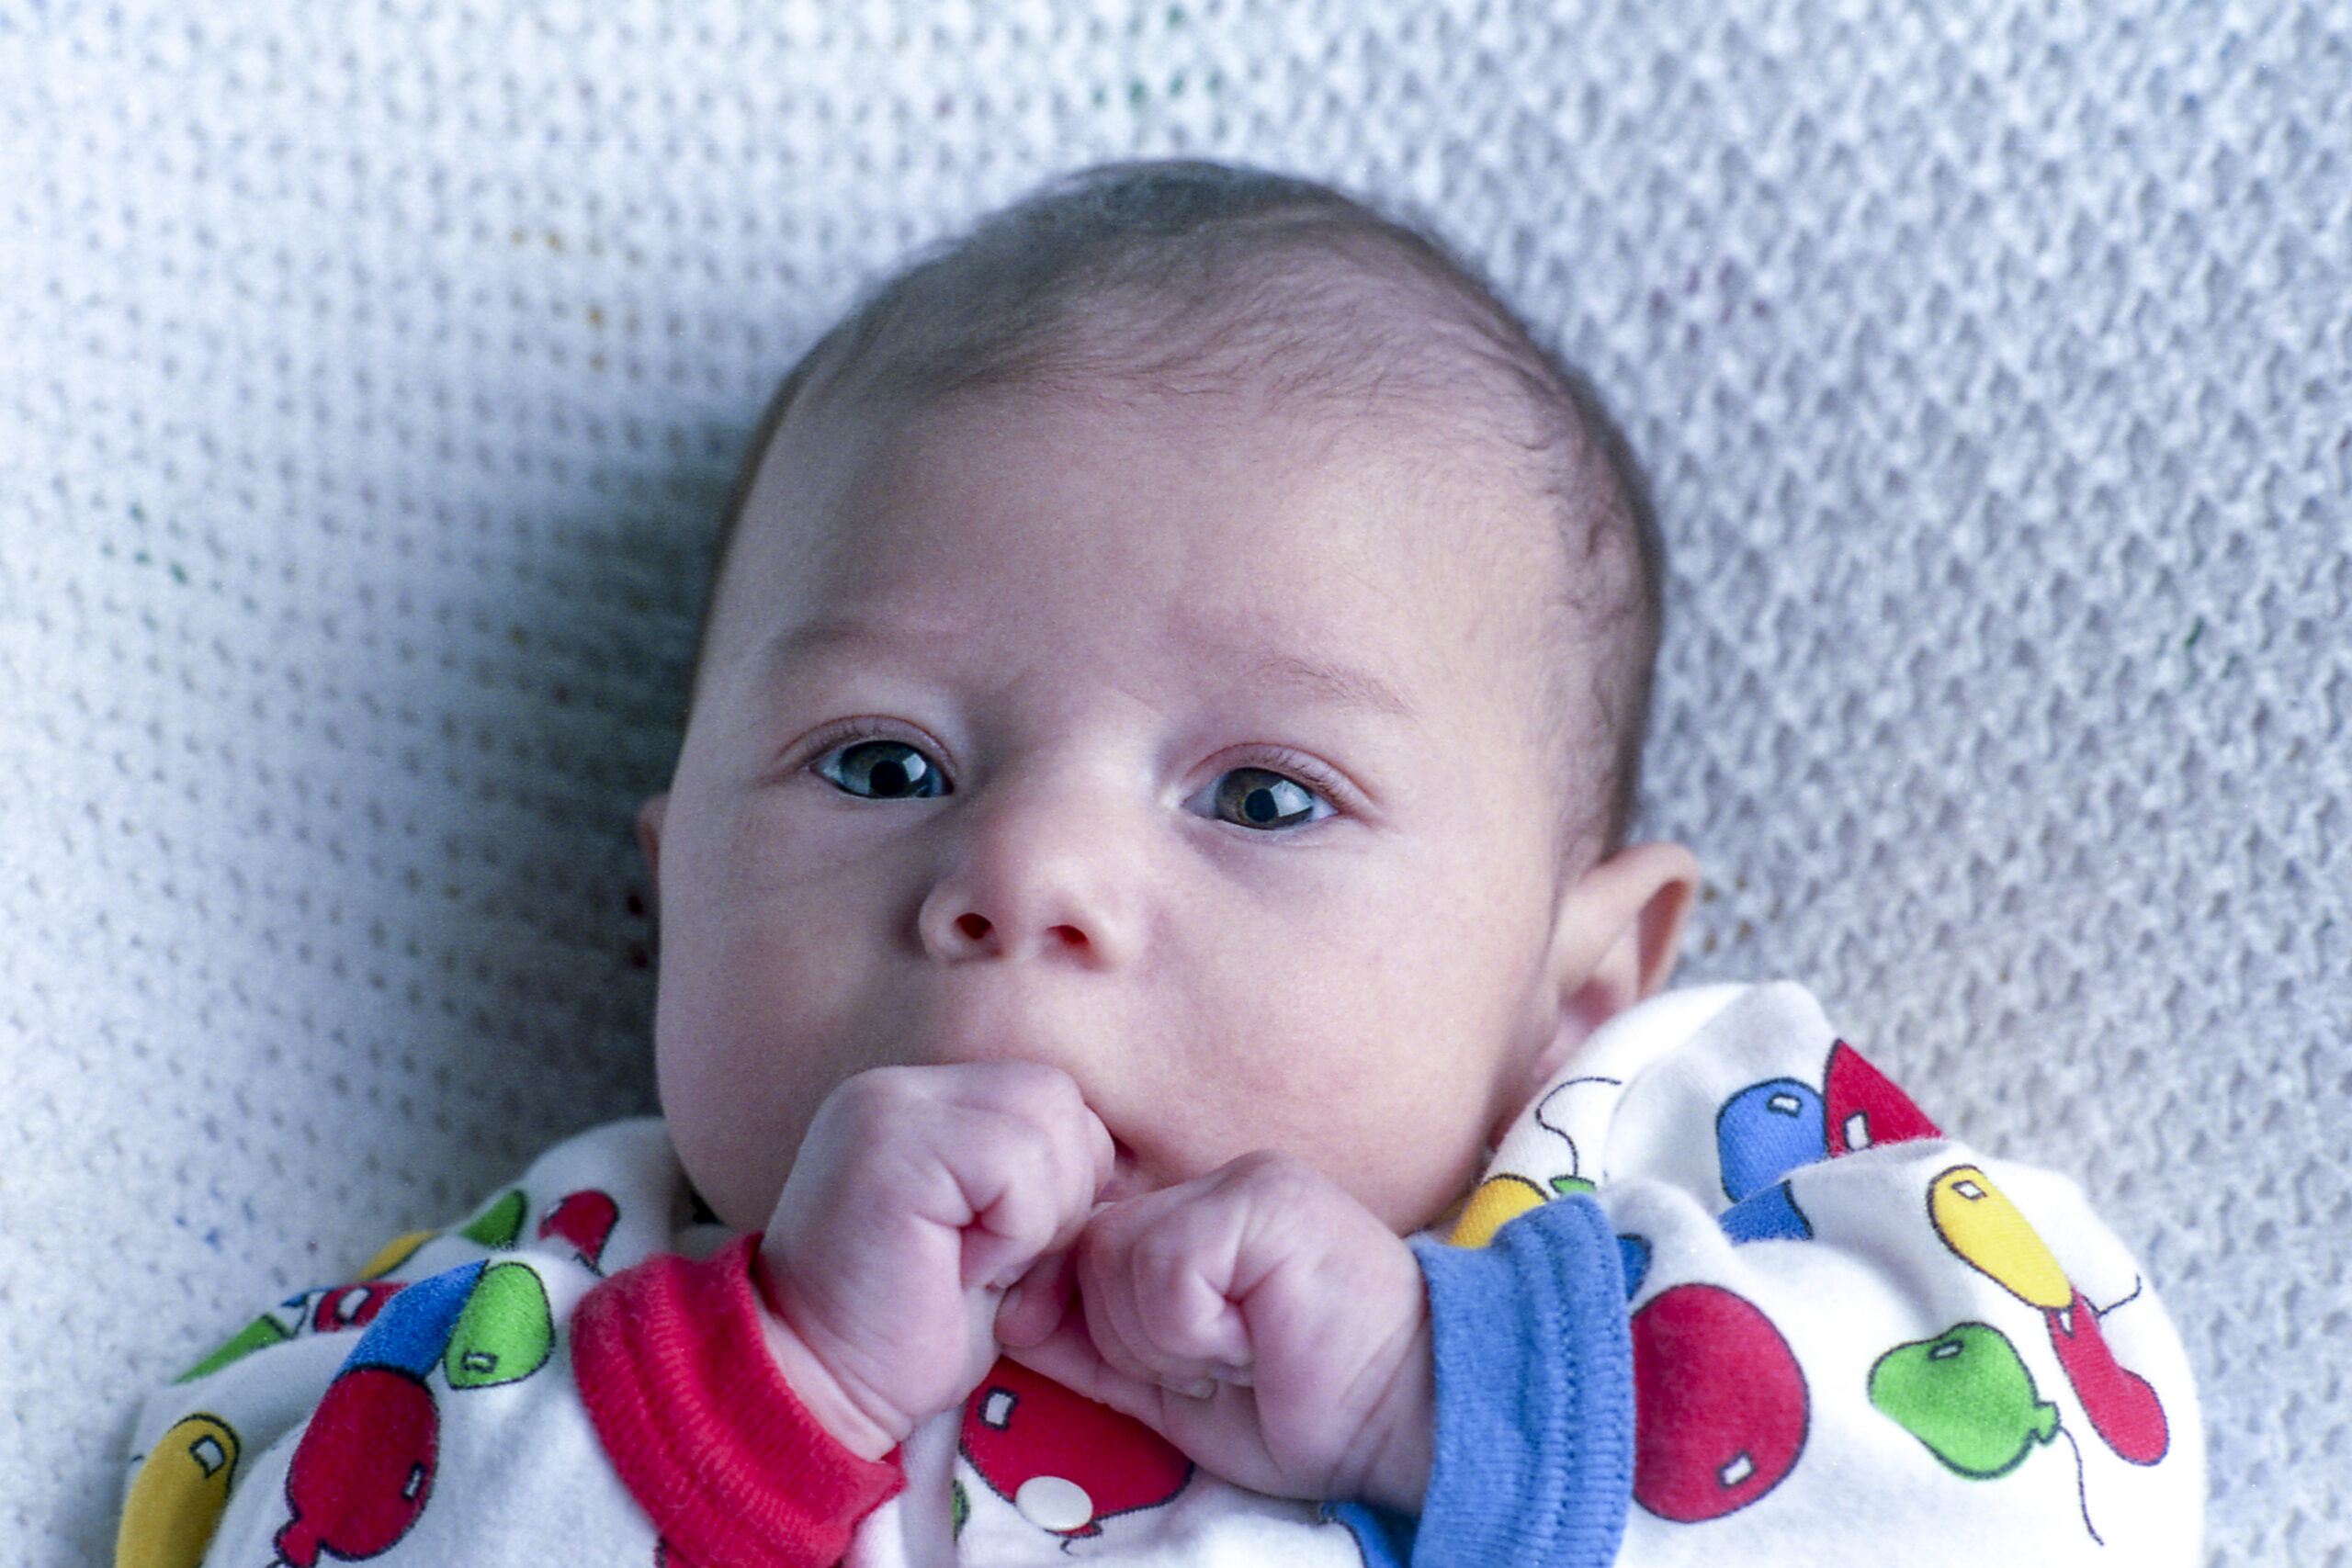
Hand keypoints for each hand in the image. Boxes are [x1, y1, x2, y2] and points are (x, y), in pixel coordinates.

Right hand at [758, 1062, 1114, 1459]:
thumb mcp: (994, 1238)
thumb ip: (1039, 1179)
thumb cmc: (909, 1331)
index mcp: (922, 1101)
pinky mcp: (893, 1145)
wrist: (817, 1391)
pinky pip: (1017, 1164)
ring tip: (977, 1270)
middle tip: (1001, 1270)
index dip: (1065, 1183)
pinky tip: (961, 1271)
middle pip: (1057, 1099)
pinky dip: (1015, 1232)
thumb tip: (1118, 1165)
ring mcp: (890, 1108)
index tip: (1013, 1260)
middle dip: (1062, 1197)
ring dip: (1038, 1219)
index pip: (1050, 1098)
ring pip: (1047, 1123)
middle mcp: (899, 1088)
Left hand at [1005, 1151, 1434, 1514]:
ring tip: (1244, 1352)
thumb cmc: (1301, 1406)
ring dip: (1167, 1339)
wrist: (1410, 1419)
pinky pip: (1166, 1269)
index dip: (1079, 1310)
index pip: (1081, 1243)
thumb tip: (1009, 1317)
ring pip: (1117, 1259)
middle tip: (1218, 1363)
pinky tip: (1258, 1341)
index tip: (1150, 1368)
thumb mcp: (1170, 1384)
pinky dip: (1195, 1330)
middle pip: (1089, 1251)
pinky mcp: (1267, 1202)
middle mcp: (1214, 1185)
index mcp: (1192, 1215)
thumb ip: (1093, 1344)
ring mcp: (1244, 1184)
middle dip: (1131, 1336)